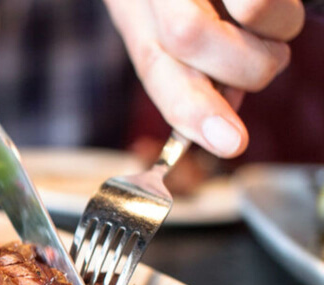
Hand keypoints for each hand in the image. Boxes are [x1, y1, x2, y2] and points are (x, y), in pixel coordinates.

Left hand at [104, 0, 304, 157]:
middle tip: (260, 55)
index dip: (188, 109)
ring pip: (249, 14)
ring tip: (265, 10)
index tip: (229, 143)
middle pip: (189, 40)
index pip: (153, 66)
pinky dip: (277, 5)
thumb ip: (196, 68)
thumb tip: (228, 112)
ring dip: (277, 31)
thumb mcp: (171, 20)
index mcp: (134, 10)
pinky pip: (260, 1)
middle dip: (243, 68)